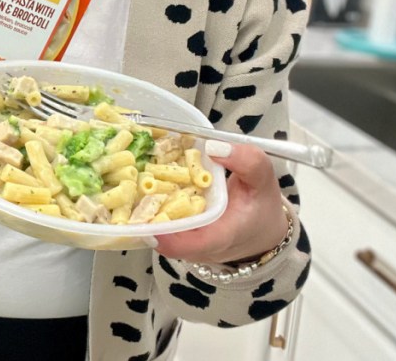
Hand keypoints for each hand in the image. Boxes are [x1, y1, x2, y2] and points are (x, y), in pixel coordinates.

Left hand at [146, 141, 288, 264]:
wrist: (264, 230)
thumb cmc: (261, 205)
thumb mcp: (262, 178)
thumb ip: (246, 160)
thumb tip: (215, 146)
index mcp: (221, 237)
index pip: (186, 245)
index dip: (162, 231)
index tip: (146, 208)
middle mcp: (201, 249)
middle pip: (165, 240)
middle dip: (145, 216)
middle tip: (131, 186)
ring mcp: (190, 248)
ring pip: (161, 236)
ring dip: (146, 212)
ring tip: (134, 183)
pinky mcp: (183, 242)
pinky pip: (165, 230)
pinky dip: (154, 212)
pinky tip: (146, 188)